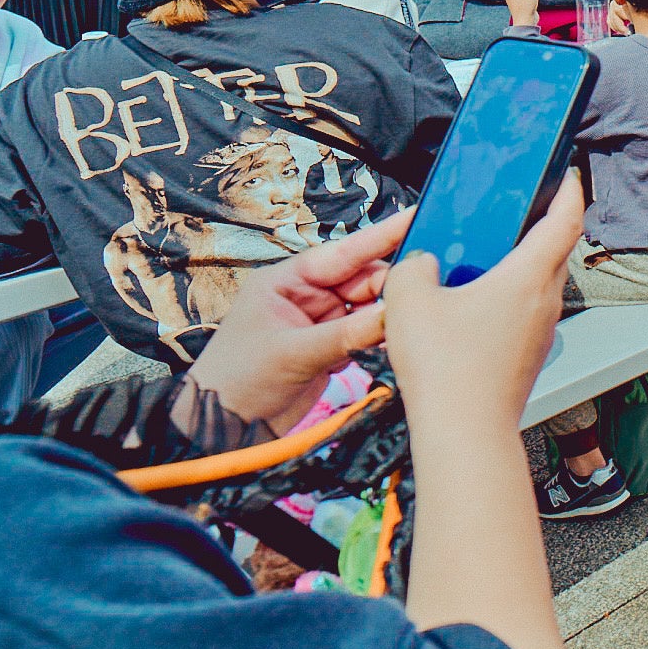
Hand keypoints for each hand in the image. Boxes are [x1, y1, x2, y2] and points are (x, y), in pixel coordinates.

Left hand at [185, 213, 402, 433]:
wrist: (223, 430)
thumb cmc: (239, 381)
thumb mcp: (293, 352)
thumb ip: (348, 333)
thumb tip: (397, 315)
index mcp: (288, 282)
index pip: (343, 252)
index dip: (382, 236)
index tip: (417, 218)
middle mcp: (307, 296)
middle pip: (365, 280)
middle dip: (392, 287)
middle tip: (424, 294)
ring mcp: (321, 322)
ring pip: (371, 308)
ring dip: (390, 316)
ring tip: (414, 322)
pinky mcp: (331, 348)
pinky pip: (368, 333)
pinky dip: (383, 338)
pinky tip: (399, 343)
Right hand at [384, 175, 583, 435]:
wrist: (464, 432)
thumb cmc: (446, 367)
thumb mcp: (409, 300)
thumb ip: (414, 268)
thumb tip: (423, 265)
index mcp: (530, 277)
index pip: (566, 220)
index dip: (570, 191)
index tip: (569, 174)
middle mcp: (546, 302)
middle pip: (556, 252)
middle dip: (542, 226)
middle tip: (517, 209)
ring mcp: (541, 332)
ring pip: (540, 286)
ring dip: (521, 266)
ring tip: (483, 257)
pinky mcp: (527, 357)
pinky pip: (525, 314)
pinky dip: (508, 299)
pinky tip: (472, 306)